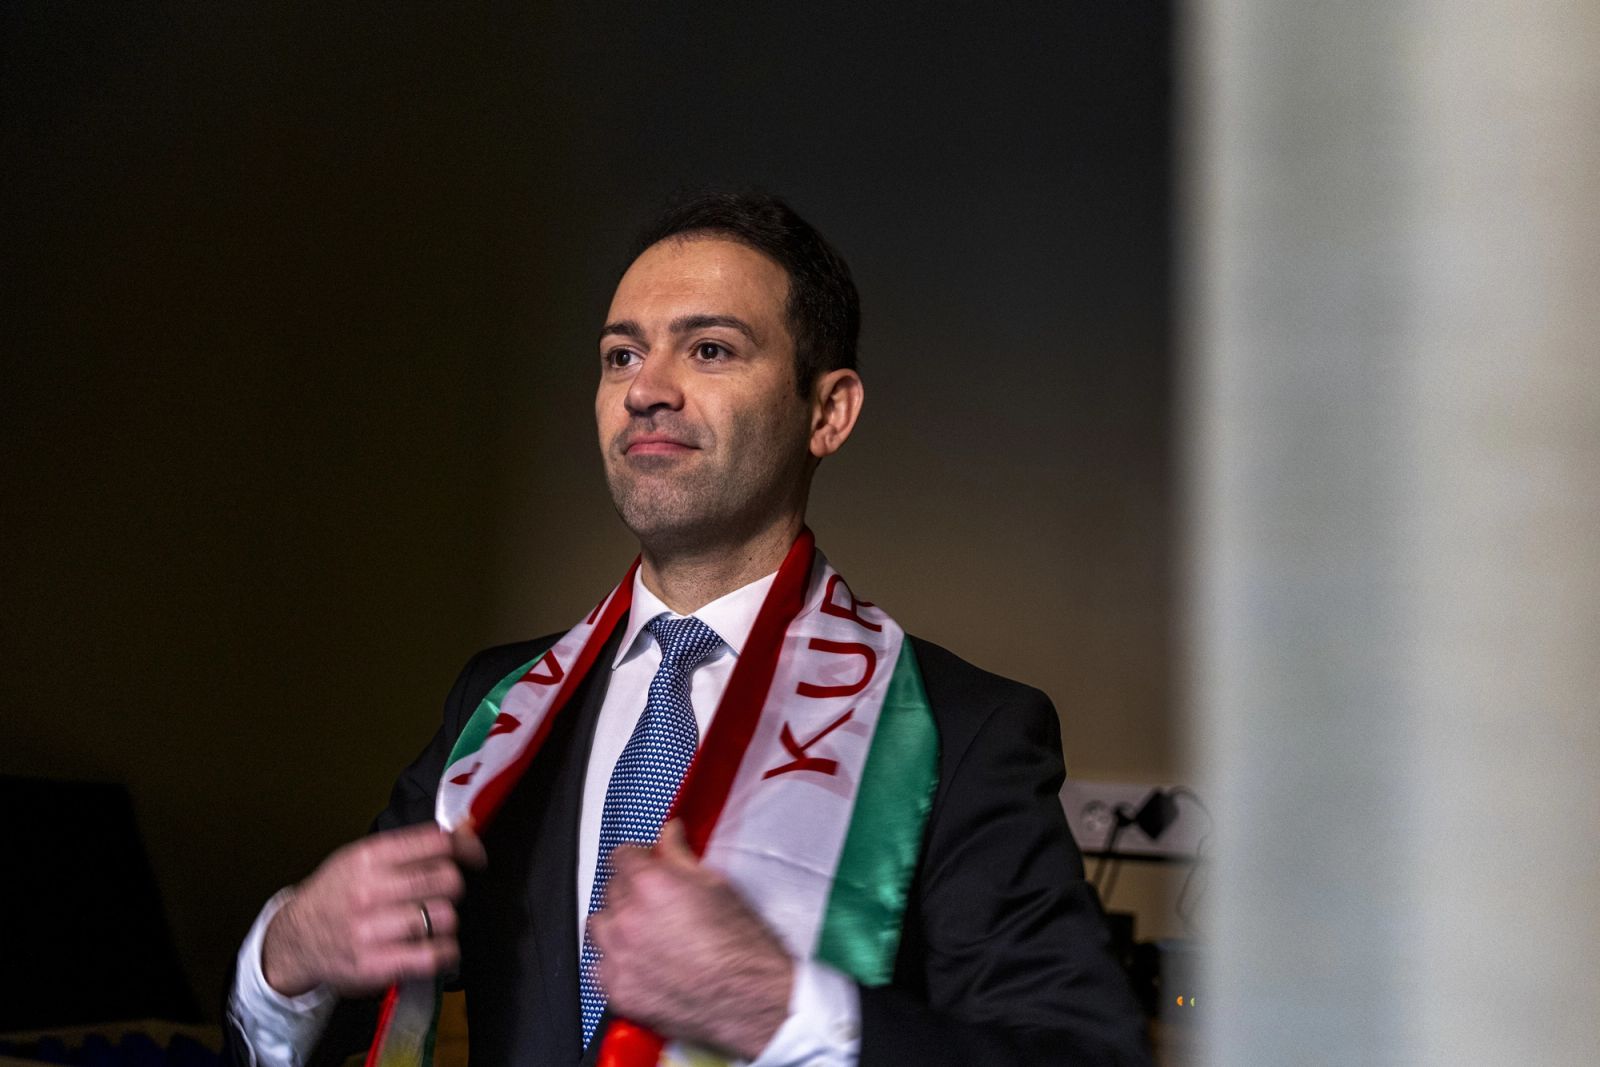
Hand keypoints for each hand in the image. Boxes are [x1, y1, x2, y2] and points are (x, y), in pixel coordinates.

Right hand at [262, 822, 486, 996]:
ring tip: (434, 922)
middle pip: (447, 880)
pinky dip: (446, 952)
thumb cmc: (337, 894)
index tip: (474, 857)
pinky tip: (439, 948)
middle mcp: (369, 890)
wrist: (294, 940)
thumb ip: (409, 846)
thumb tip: (464, 831)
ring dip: (447, 921)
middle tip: (443, 894)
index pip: (436, 843)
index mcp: (369, 857)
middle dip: (454, 887)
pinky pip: (432, 956)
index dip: (466, 847)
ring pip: (444, 918)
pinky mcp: (374, 965)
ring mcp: (370, 930)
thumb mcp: (361, 857)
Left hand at [588, 820, 793, 1059]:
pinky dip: (616, 963)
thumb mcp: (717, 885)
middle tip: (655, 902)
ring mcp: (619, 957)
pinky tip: (639, 964)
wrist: (750, 997)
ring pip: (599, 927)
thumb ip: (681, 856)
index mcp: (650, 885)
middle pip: (610, 890)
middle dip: (630, 890)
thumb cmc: (741, 944)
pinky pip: (599, 967)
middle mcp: (627, 918)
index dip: (638, 858)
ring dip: (616, 924)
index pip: (621, 856)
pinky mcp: (618, 991)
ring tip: (643, 934)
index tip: (647, 864)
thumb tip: (669, 834)